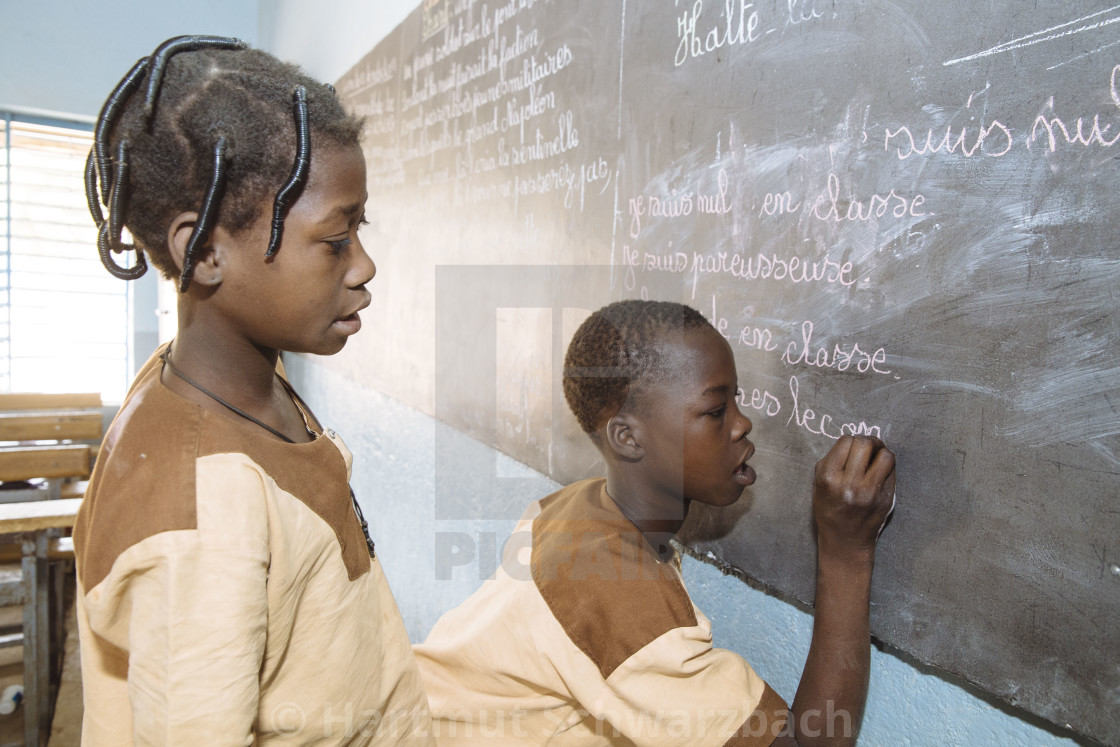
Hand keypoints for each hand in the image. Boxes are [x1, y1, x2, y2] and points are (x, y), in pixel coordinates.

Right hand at [812, 436, 895, 559]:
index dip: (850, 440)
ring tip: (877, 456)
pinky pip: (892, 471)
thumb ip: (831, 462)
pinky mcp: (886, 498)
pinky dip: (887, 466)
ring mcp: (870, 492)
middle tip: (867, 447)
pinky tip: (880, 470)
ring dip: (881, 451)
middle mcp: (850, 484)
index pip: (845, 442)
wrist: (845, 541)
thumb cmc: (829, 510)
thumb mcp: (818, 485)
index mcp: (829, 479)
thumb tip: (851, 442)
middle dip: (868, 441)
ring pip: (885, 456)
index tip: (851, 447)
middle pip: (865, 444)